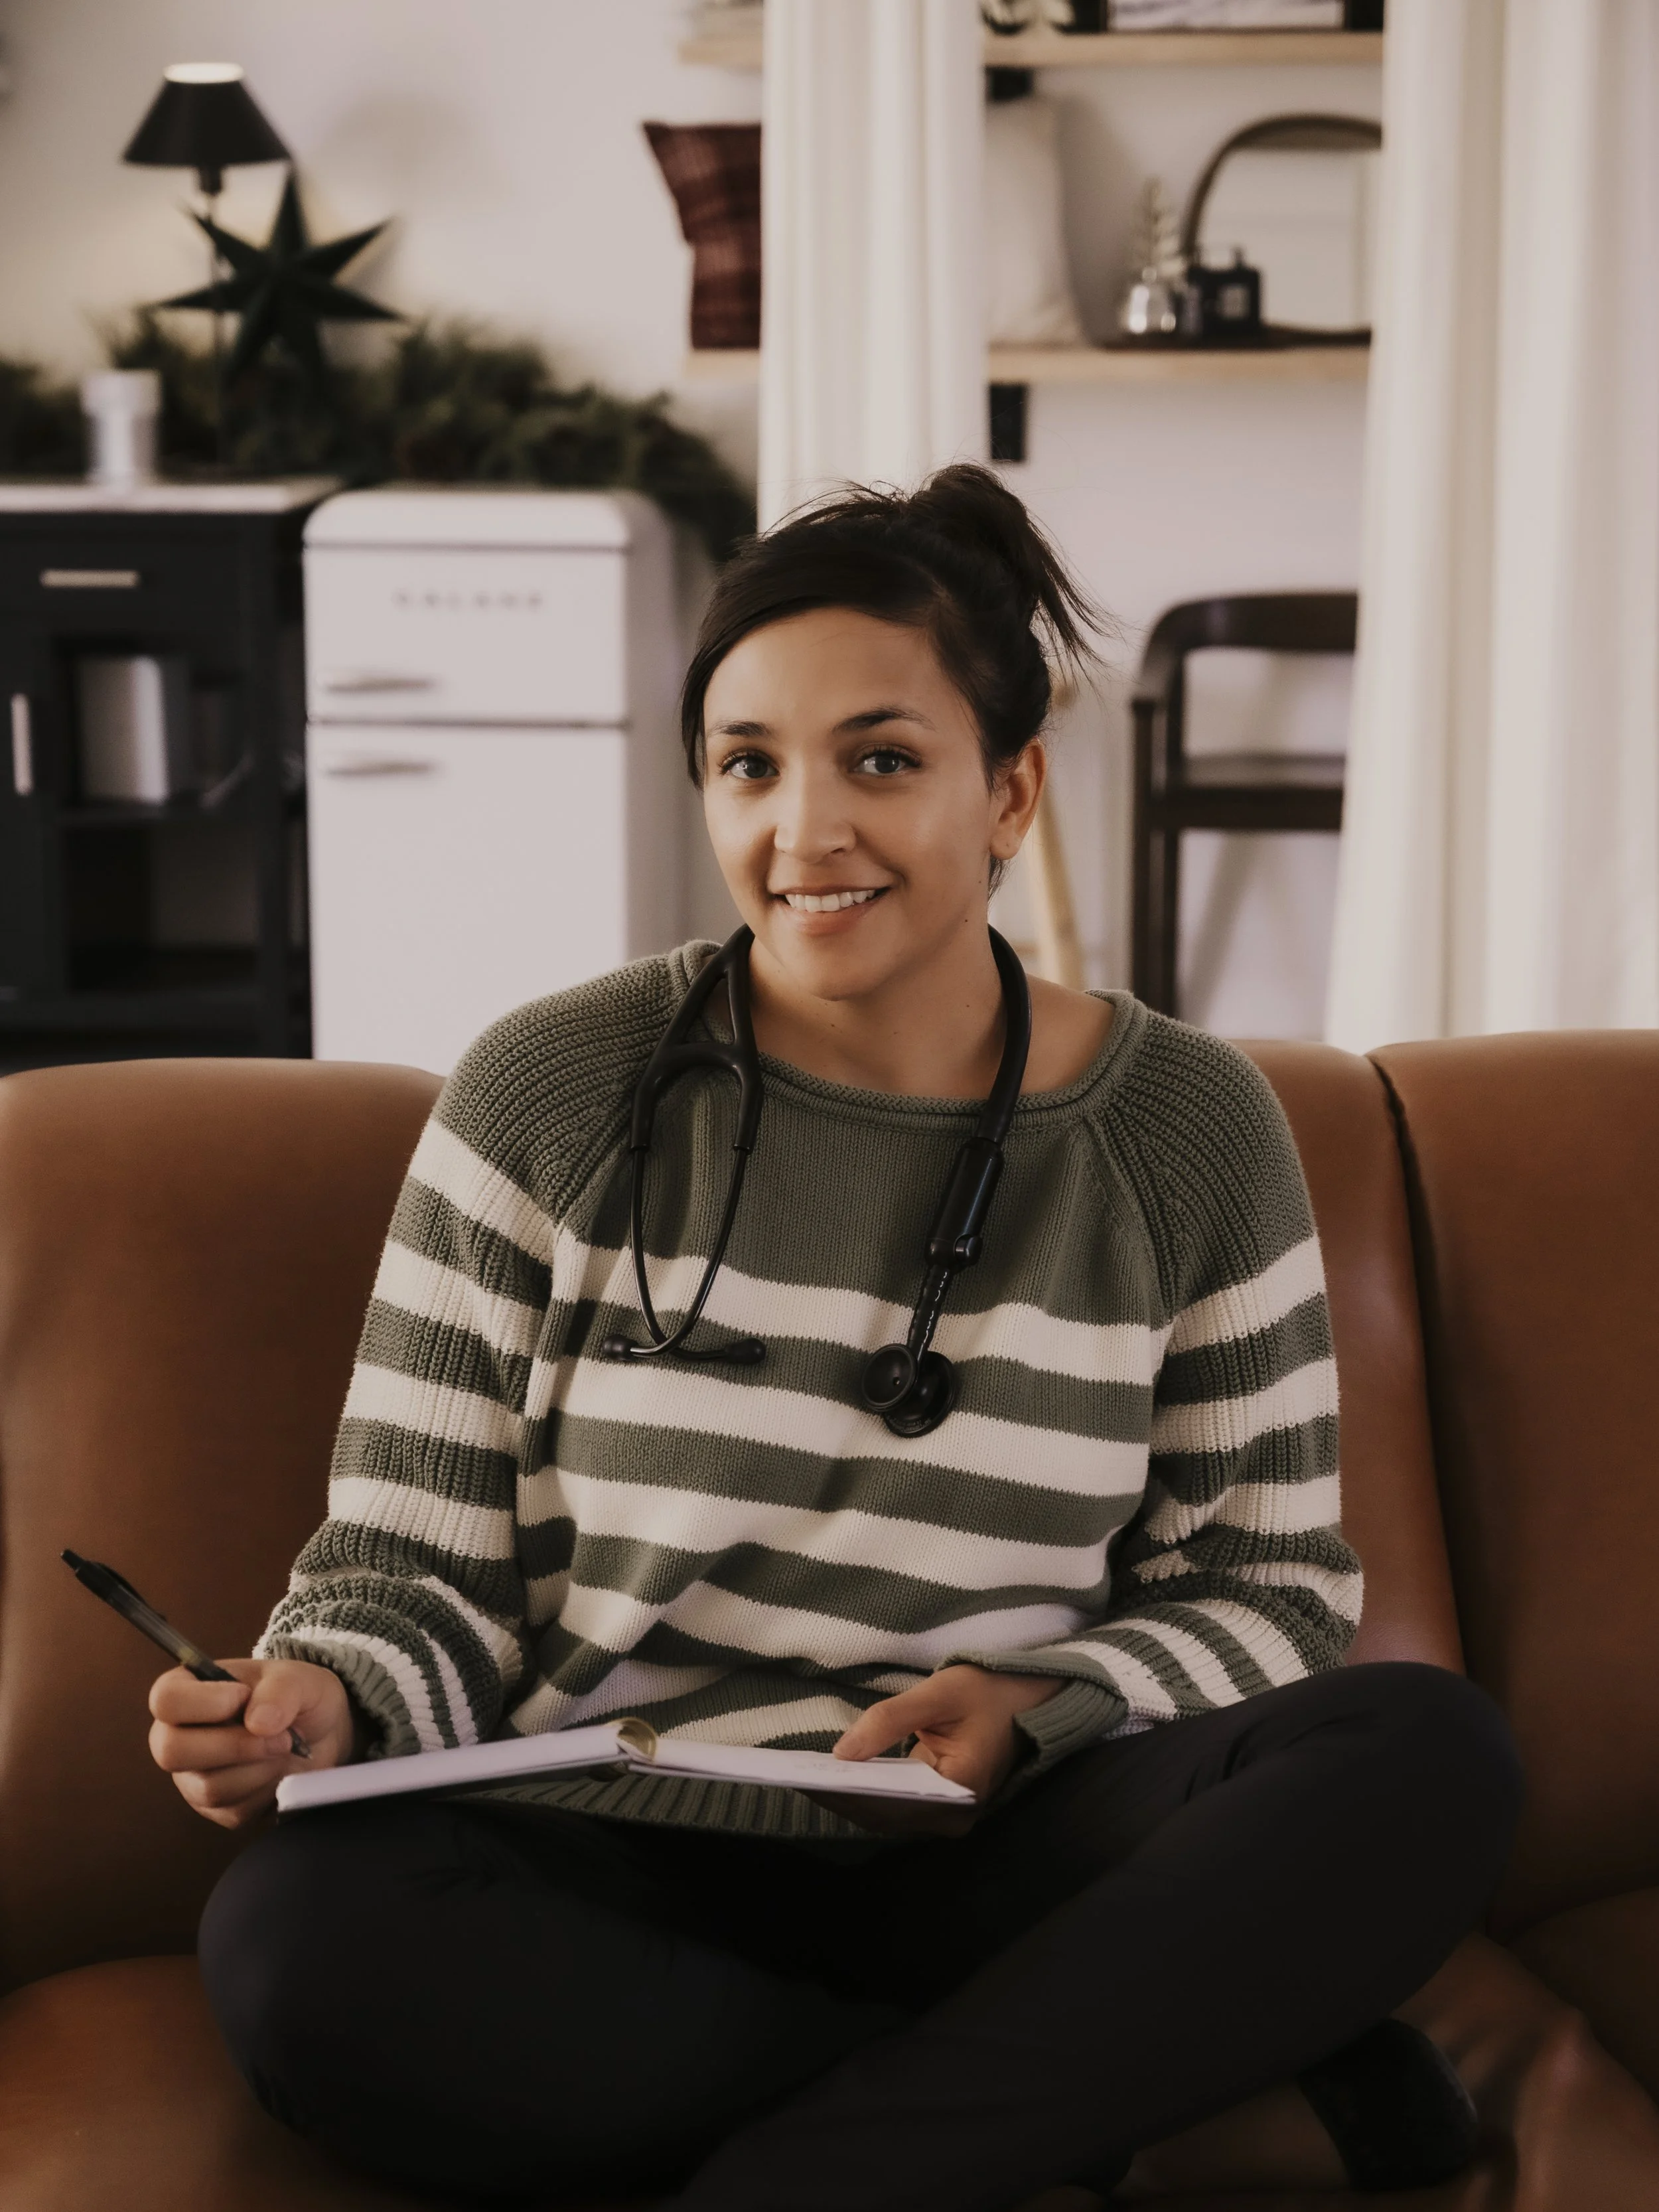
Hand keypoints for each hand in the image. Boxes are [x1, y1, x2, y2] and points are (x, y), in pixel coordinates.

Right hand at [148, 1657, 355, 1829]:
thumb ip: (280, 1691)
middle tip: (280, 1735)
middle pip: (171, 1751)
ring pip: (208, 1787)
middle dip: (235, 1745)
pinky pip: (234, 1811)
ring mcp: (193, 1777)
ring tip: (285, 1747)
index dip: (205, 1702)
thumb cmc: (297, 1697)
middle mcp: (178, 1736)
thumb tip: (257, 1724)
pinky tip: (281, 1771)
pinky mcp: (215, 1809)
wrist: (320, 1734)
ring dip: (260, 1768)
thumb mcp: (299, 1679)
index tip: (244, 1696)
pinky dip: (267, 1790)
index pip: (166, 1699)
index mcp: (188, 1690)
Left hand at [824, 1664, 1061, 1836]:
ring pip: (889, 1815)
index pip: (891, 1805)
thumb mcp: (940, 1693)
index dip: (847, 1796)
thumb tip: (842, 1752)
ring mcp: (948, 1814)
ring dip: (851, 1797)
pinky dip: (868, 1792)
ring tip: (809, 1775)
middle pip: (886, 1816)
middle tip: (798, 1776)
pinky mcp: (941, 1804)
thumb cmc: (989, 1691)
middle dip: (842, 1798)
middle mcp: (954, 1816)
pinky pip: (898, 1805)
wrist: (1030, 1698)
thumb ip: (890, 1720)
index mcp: (960, 1791)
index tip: (808, 1780)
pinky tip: (838, 1775)